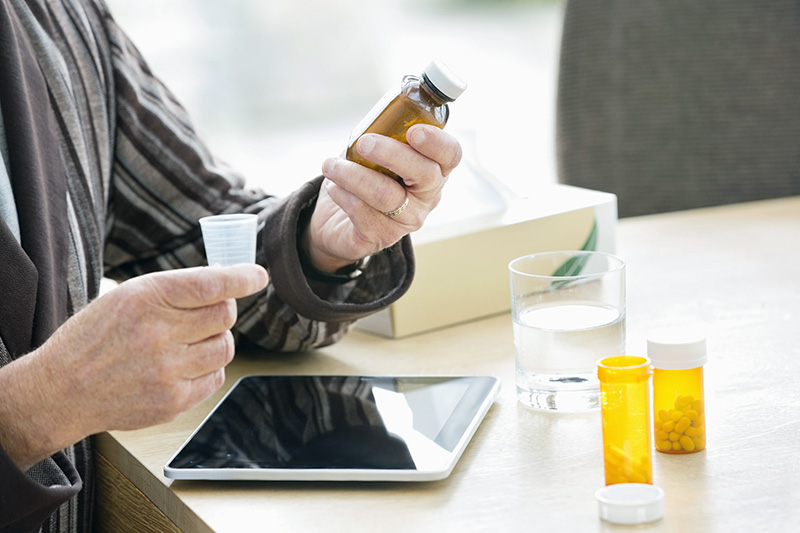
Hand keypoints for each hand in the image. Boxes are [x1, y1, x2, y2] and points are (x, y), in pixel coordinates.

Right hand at [0, 264, 267, 469]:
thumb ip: (173, 290)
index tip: (258, 276)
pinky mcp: (173, 401)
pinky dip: (207, 369)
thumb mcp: (125, 297)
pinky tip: (183, 366)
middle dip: (221, 311)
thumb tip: (225, 281)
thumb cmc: (95, 338)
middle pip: (224, 315)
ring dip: (216, 341)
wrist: (61, 392)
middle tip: (202, 316)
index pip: (210, 285)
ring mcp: (167, 371)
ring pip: (225, 347)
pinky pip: (215, 377)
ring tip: (190, 342)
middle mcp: (158, 334)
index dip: (241, 279)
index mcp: (145, 299)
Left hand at [305, 124, 462, 271]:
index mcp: (433, 170)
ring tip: (331, 165)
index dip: (437, 142)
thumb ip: (381, 134)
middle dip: (392, 154)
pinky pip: (362, 213)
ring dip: (354, 175)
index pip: (450, 155)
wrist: (337, 220)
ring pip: (386, 195)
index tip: (414, 131)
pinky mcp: (381, 237)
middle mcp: (427, 197)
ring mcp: (406, 221)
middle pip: (424, 174)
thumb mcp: (375, 153)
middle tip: (364, 142)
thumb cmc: (363, 178)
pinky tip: (334, 187)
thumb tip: (372, 119)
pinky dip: (342, 194)